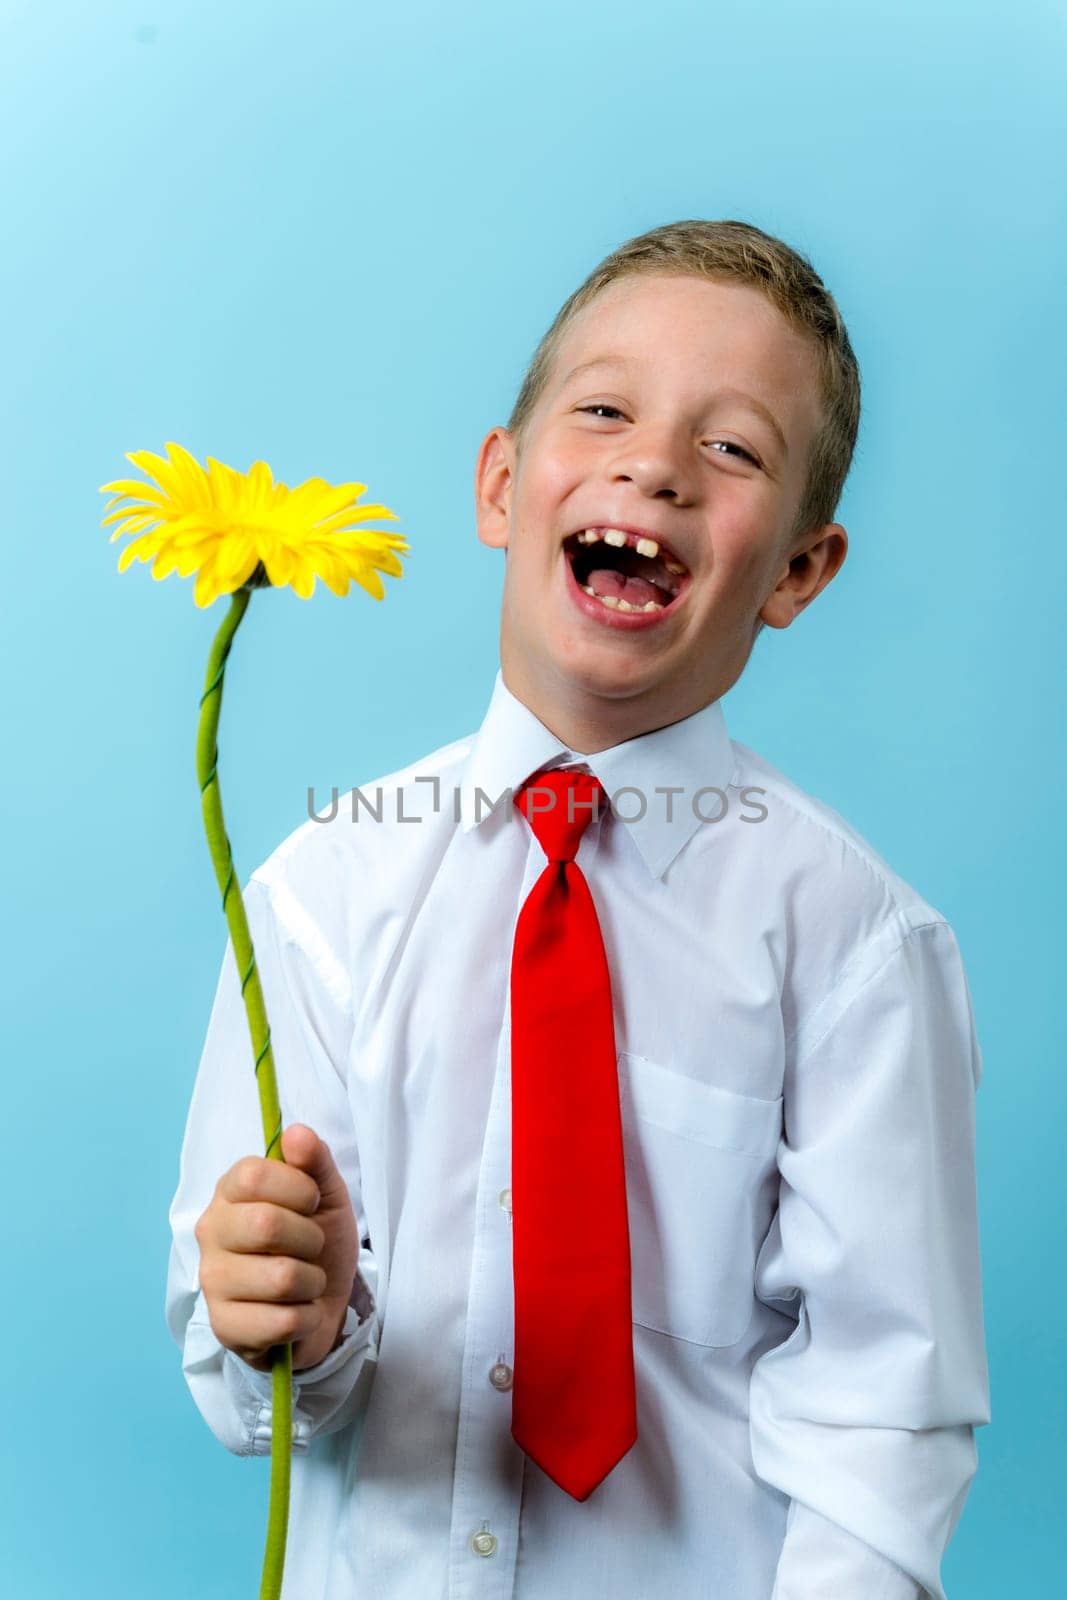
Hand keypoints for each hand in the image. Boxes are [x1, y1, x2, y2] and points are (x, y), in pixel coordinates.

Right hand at [194, 1123, 359, 1372]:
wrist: (325, 1304)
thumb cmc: (317, 1241)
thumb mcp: (326, 1195)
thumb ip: (314, 1160)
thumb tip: (296, 1133)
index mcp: (230, 1192)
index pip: (253, 1175)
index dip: (297, 1188)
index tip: (310, 1202)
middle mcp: (211, 1232)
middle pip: (265, 1225)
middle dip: (310, 1239)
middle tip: (311, 1247)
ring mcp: (211, 1283)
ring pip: (280, 1278)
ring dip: (311, 1282)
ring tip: (305, 1282)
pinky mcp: (224, 1328)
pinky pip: (282, 1322)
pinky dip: (307, 1317)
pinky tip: (298, 1312)